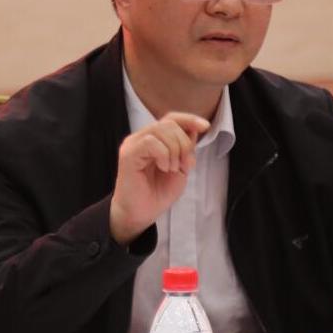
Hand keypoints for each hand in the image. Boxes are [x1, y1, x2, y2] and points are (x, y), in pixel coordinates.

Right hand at [109, 112, 209, 244]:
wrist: (141, 214)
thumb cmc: (157, 193)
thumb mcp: (180, 167)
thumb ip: (186, 148)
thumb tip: (195, 129)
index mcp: (154, 139)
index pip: (171, 119)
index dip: (189, 119)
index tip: (205, 126)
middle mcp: (141, 138)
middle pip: (169, 123)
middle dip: (184, 143)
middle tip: (185, 166)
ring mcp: (133, 144)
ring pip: (161, 130)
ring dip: (175, 150)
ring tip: (173, 169)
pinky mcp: (128, 154)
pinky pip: (151, 142)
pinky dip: (164, 155)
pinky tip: (164, 168)